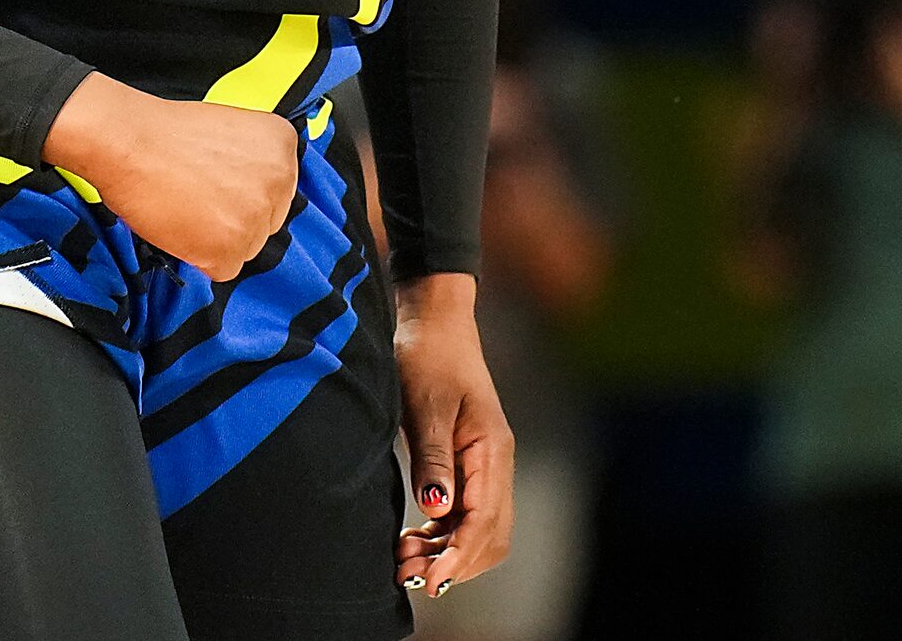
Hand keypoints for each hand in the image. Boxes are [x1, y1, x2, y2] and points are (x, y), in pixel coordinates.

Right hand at [46, 76, 298, 280]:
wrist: (127, 142)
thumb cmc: (165, 134)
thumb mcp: (231, 129)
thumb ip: (253, 162)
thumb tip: (253, 194)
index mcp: (282, 144)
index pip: (277, 190)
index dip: (242, 192)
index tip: (218, 185)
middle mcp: (280, 180)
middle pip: (265, 221)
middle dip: (233, 217)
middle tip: (198, 197)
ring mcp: (257, 216)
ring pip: (245, 247)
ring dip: (216, 237)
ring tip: (185, 207)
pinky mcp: (230, 248)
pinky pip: (223, 268)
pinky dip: (199, 256)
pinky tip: (180, 225)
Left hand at [393, 275, 513, 599]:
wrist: (433, 320)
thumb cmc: (428, 354)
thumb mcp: (425, 404)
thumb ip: (433, 458)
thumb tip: (438, 511)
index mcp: (492, 449)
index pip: (484, 520)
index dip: (458, 556)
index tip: (429, 579)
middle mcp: (496, 463)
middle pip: (490, 536)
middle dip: (454, 562)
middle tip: (408, 572)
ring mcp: (484, 466)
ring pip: (479, 530)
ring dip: (447, 552)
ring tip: (405, 561)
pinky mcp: (467, 465)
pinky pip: (465, 515)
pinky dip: (443, 536)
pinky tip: (414, 539)